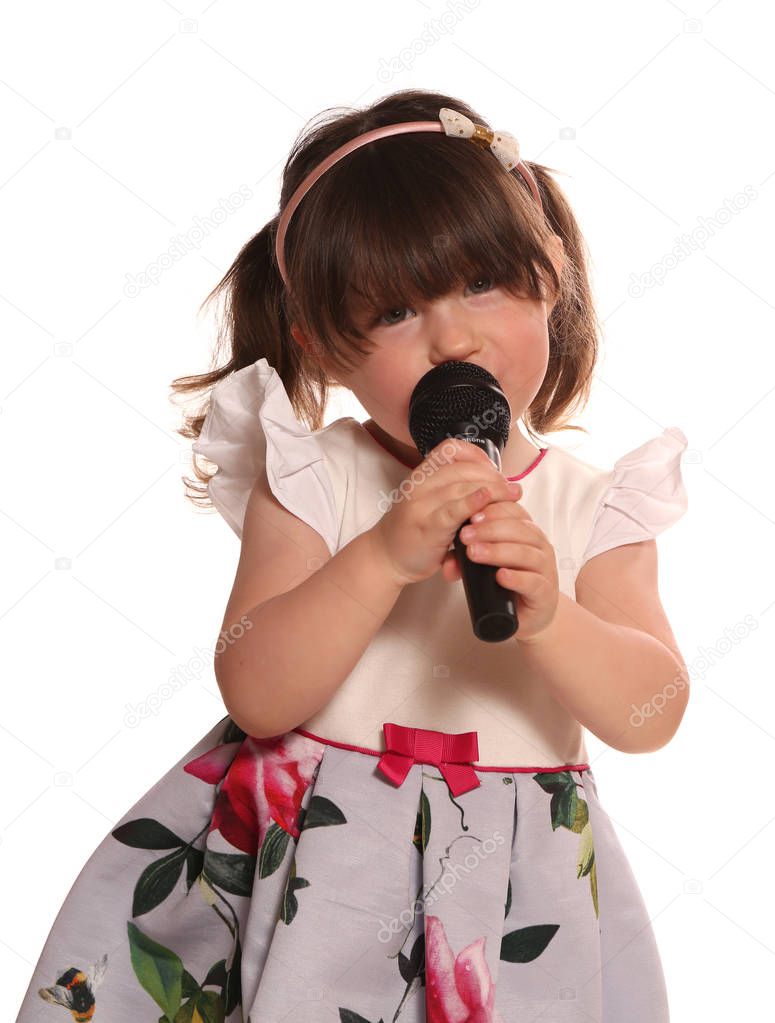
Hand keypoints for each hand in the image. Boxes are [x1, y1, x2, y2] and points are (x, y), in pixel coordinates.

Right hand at [371, 437, 523, 586]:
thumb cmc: (411, 531)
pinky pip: (453, 510)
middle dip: (493, 476)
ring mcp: (420, 505)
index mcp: (420, 476)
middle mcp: (419, 486)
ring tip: (512, 495)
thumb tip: (489, 485)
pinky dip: (473, 503)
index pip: (450, 450)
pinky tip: (488, 500)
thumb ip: (449, 491)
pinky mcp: (427, 527)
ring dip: (493, 490)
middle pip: (463, 470)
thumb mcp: (426, 502)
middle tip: (512, 488)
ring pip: (462, 487)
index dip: (476, 454)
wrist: (383, 557)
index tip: (494, 468)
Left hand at [441, 494, 558, 642]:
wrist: (529, 615)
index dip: (493, 511)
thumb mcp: (486, 566)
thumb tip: (448, 565)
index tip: (471, 515)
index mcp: (527, 533)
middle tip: (466, 535)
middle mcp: (540, 547)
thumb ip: (466, 561)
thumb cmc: (510, 584)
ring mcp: (545, 569)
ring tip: (475, 553)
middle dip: (489, 530)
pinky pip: (534, 582)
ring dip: (498, 551)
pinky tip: (500, 576)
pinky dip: (517, 578)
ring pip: (526, 554)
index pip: (515, 512)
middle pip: (519, 530)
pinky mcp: (546, 593)